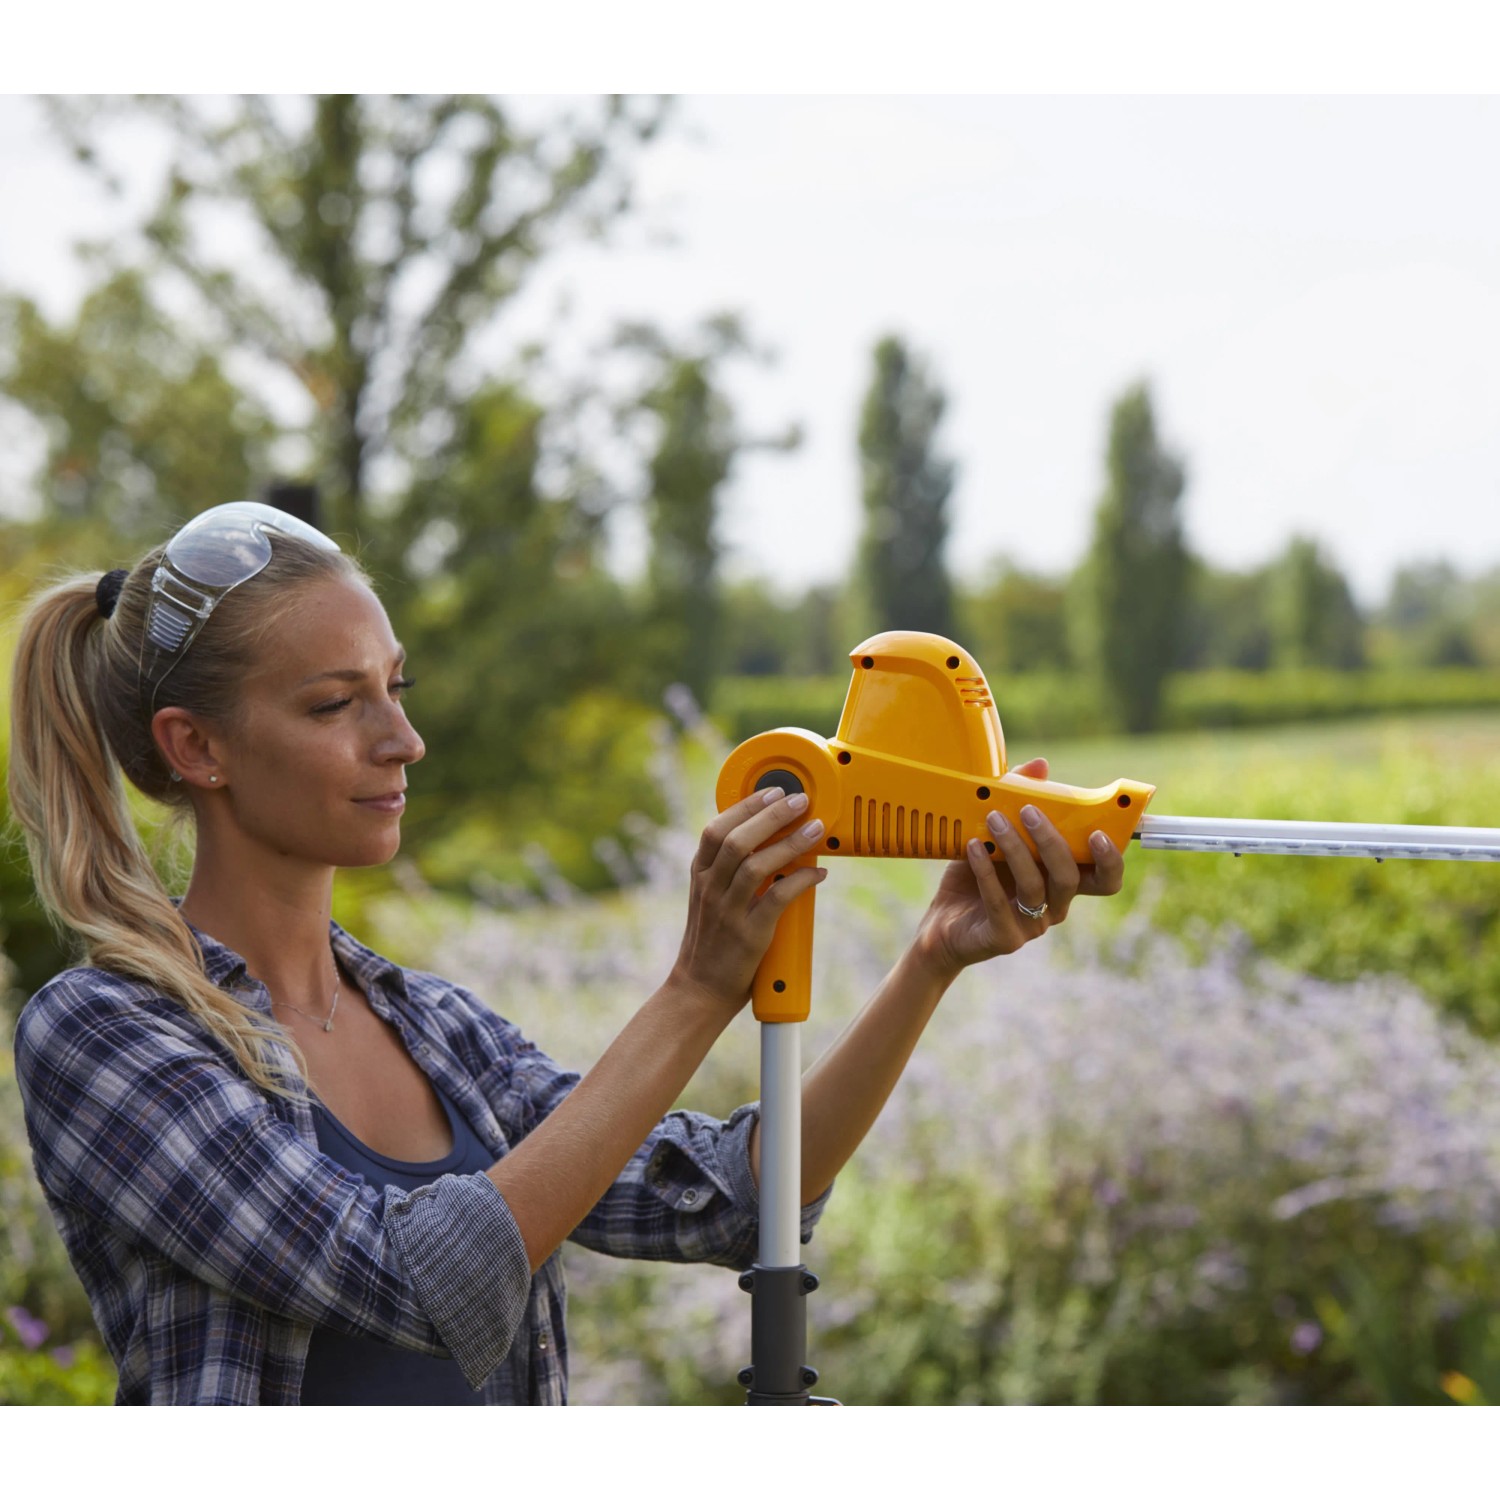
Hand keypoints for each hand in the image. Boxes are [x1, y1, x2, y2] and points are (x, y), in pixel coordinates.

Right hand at [672, 788, 828, 1010]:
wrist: (699, 990)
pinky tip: (818, 875)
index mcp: (699, 876)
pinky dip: (801, 882)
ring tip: (816, 829)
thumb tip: (772, 840)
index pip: (715, 830)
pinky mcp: (748, 935)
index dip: (745, 806)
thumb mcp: (710, 898)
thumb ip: (730, 871)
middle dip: (771, 815)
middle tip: (800, 800)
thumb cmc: (712, 942)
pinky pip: (777, 899)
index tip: (772, 791)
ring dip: (790, 844)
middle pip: (737, 841)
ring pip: (757, 866)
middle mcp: (710, 889)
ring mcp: (727, 912)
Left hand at [912, 758, 1125, 977]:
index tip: (1098, 832)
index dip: (1110, 860)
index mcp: (1062, 884)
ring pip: (1035, 887)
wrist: (943, 926)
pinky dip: (986, 872)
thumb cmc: (975, 878)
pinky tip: (973, 848)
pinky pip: (999, 904)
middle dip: (1051, 841)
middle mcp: (1054, 907)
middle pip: (1070, 878)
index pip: (1104, 879)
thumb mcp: (995, 837)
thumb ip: (1019, 801)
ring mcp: (1031, 925)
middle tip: (1027, 810)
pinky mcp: (1004, 937)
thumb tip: (1039, 765)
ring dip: (1015, 849)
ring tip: (994, 820)